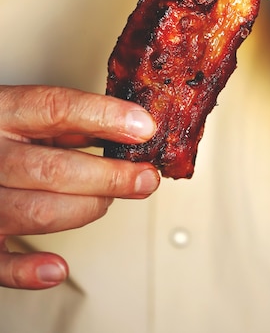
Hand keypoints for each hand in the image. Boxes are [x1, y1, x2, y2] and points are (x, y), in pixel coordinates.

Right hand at [0, 85, 159, 289]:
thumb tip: (128, 127)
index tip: (144, 128)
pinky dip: (29, 271)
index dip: (105, 118)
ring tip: (107, 201)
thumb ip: (70, 119)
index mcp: (4, 111)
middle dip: (111, 178)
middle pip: (54, 170)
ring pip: (37, 213)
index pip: (56, 108)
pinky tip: (56, 268)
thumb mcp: (26, 111)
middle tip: (145, 179)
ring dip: (86, 210)